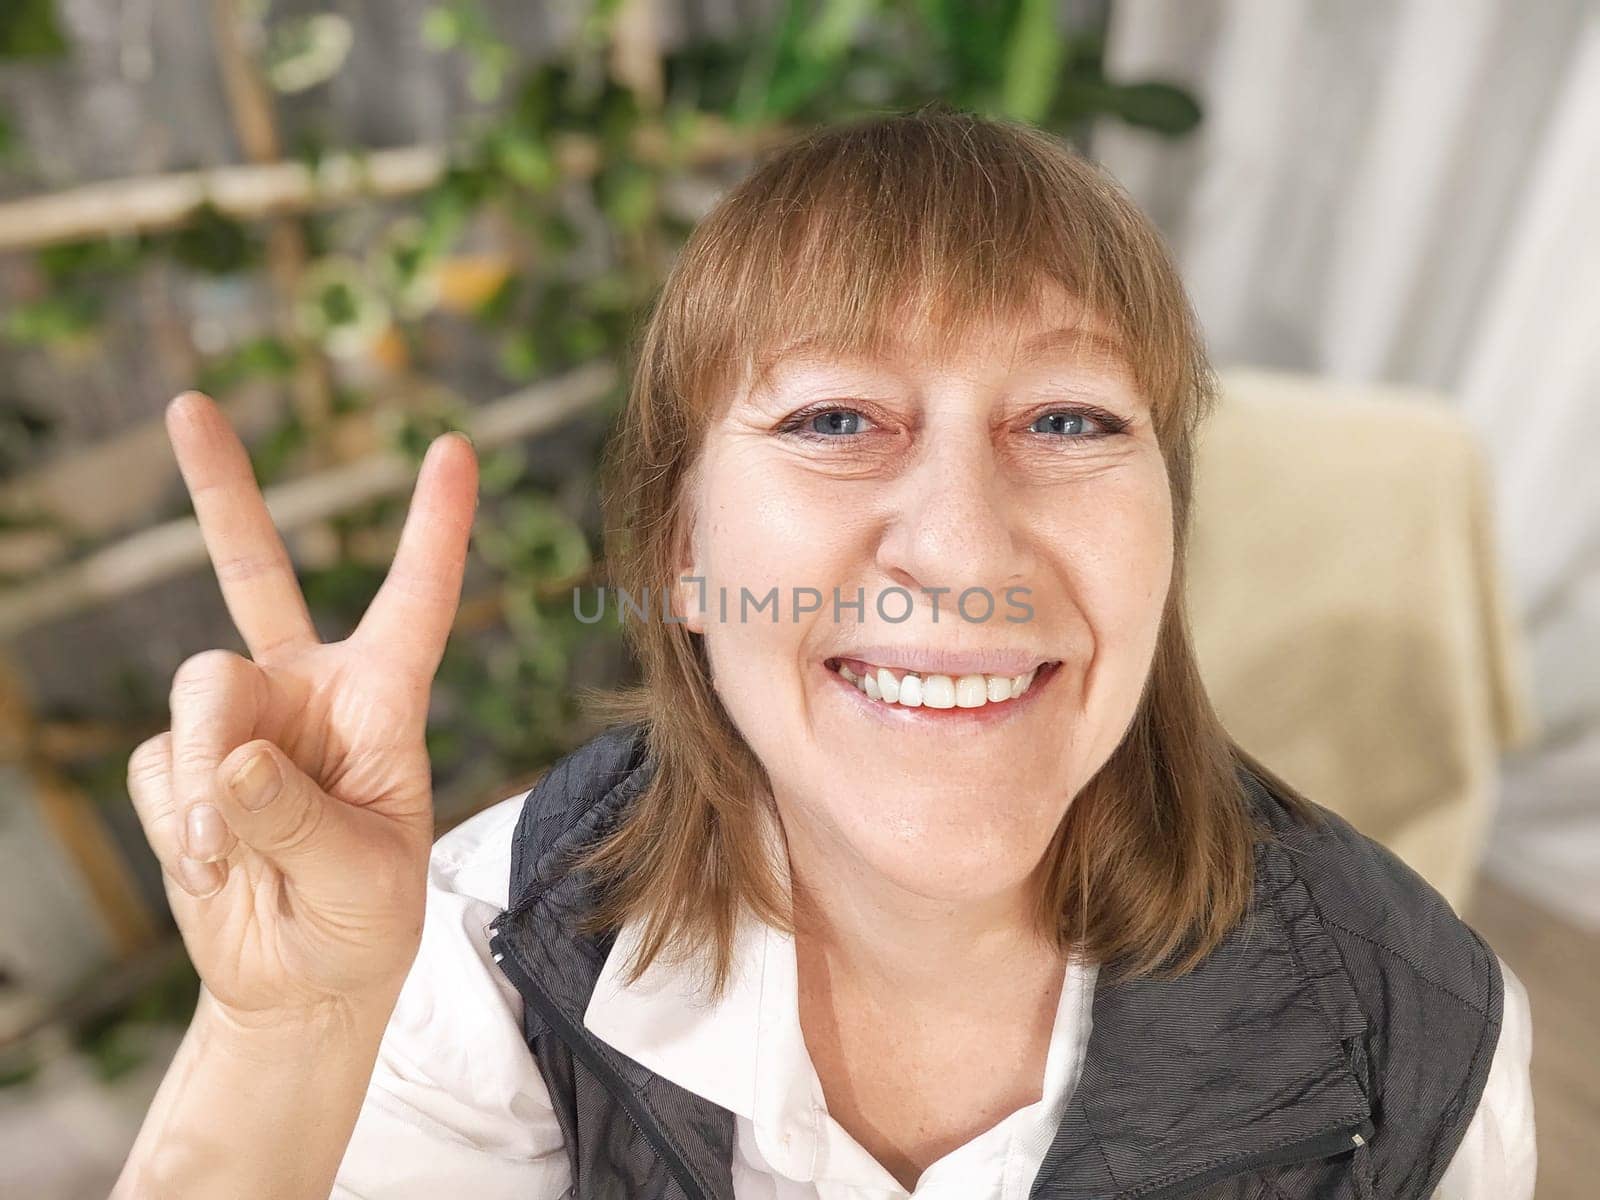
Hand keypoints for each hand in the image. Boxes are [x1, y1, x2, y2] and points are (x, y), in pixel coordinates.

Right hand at [126, 393, 477, 1022]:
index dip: (434, 527)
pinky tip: (211, 864)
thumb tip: (224, 759)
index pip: (417, 601)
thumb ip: (298, 817)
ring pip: (197, 693)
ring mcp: (240, 722)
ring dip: (205, 782)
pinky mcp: (180, 764)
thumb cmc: (362, 920)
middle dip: (222, 490)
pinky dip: (179, 821)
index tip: (454, 446)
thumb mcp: (361, 878)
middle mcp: (309, 691)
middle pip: (256, 574)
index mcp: (385, 700)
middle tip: (188, 405)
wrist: (298, 980)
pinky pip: (157, 765)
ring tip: (230, 858)